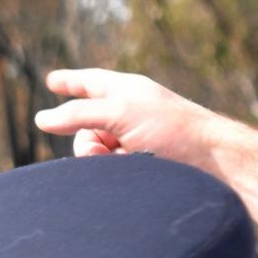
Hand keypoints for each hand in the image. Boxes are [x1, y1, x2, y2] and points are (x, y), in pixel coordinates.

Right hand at [35, 70, 228, 168]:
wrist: (214, 162)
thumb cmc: (172, 129)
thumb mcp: (118, 112)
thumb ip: (78, 114)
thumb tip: (42, 120)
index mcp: (126, 91)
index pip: (89, 82)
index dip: (69, 82)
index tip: (53, 82)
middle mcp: (130, 114)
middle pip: (85, 127)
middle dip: (87, 142)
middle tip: (106, 151)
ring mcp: (136, 142)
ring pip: (96, 154)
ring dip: (102, 161)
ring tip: (131, 163)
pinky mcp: (143, 168)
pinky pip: (112, 171)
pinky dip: (116, 173)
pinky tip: (135, 175)